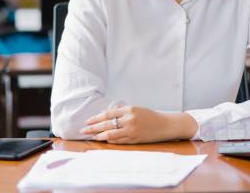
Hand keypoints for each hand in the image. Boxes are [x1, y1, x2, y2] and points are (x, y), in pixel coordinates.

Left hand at [80, 105, 196, 143]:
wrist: (165, 125)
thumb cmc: (150, 116)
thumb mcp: (136, 109)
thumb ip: (122, 111)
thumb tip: (107, 114)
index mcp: (129, 109)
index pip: (108, 114)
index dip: (96, 117)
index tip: (87, 120)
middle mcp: (129, 119)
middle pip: (107, 124)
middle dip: (93, 127)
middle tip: (83, 130)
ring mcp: (132, 130)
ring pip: (111, 134)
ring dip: (100, 135)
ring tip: (91, 136)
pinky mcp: (134, 139)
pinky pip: (119, 141)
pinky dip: (110, 140)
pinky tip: (104, 140)